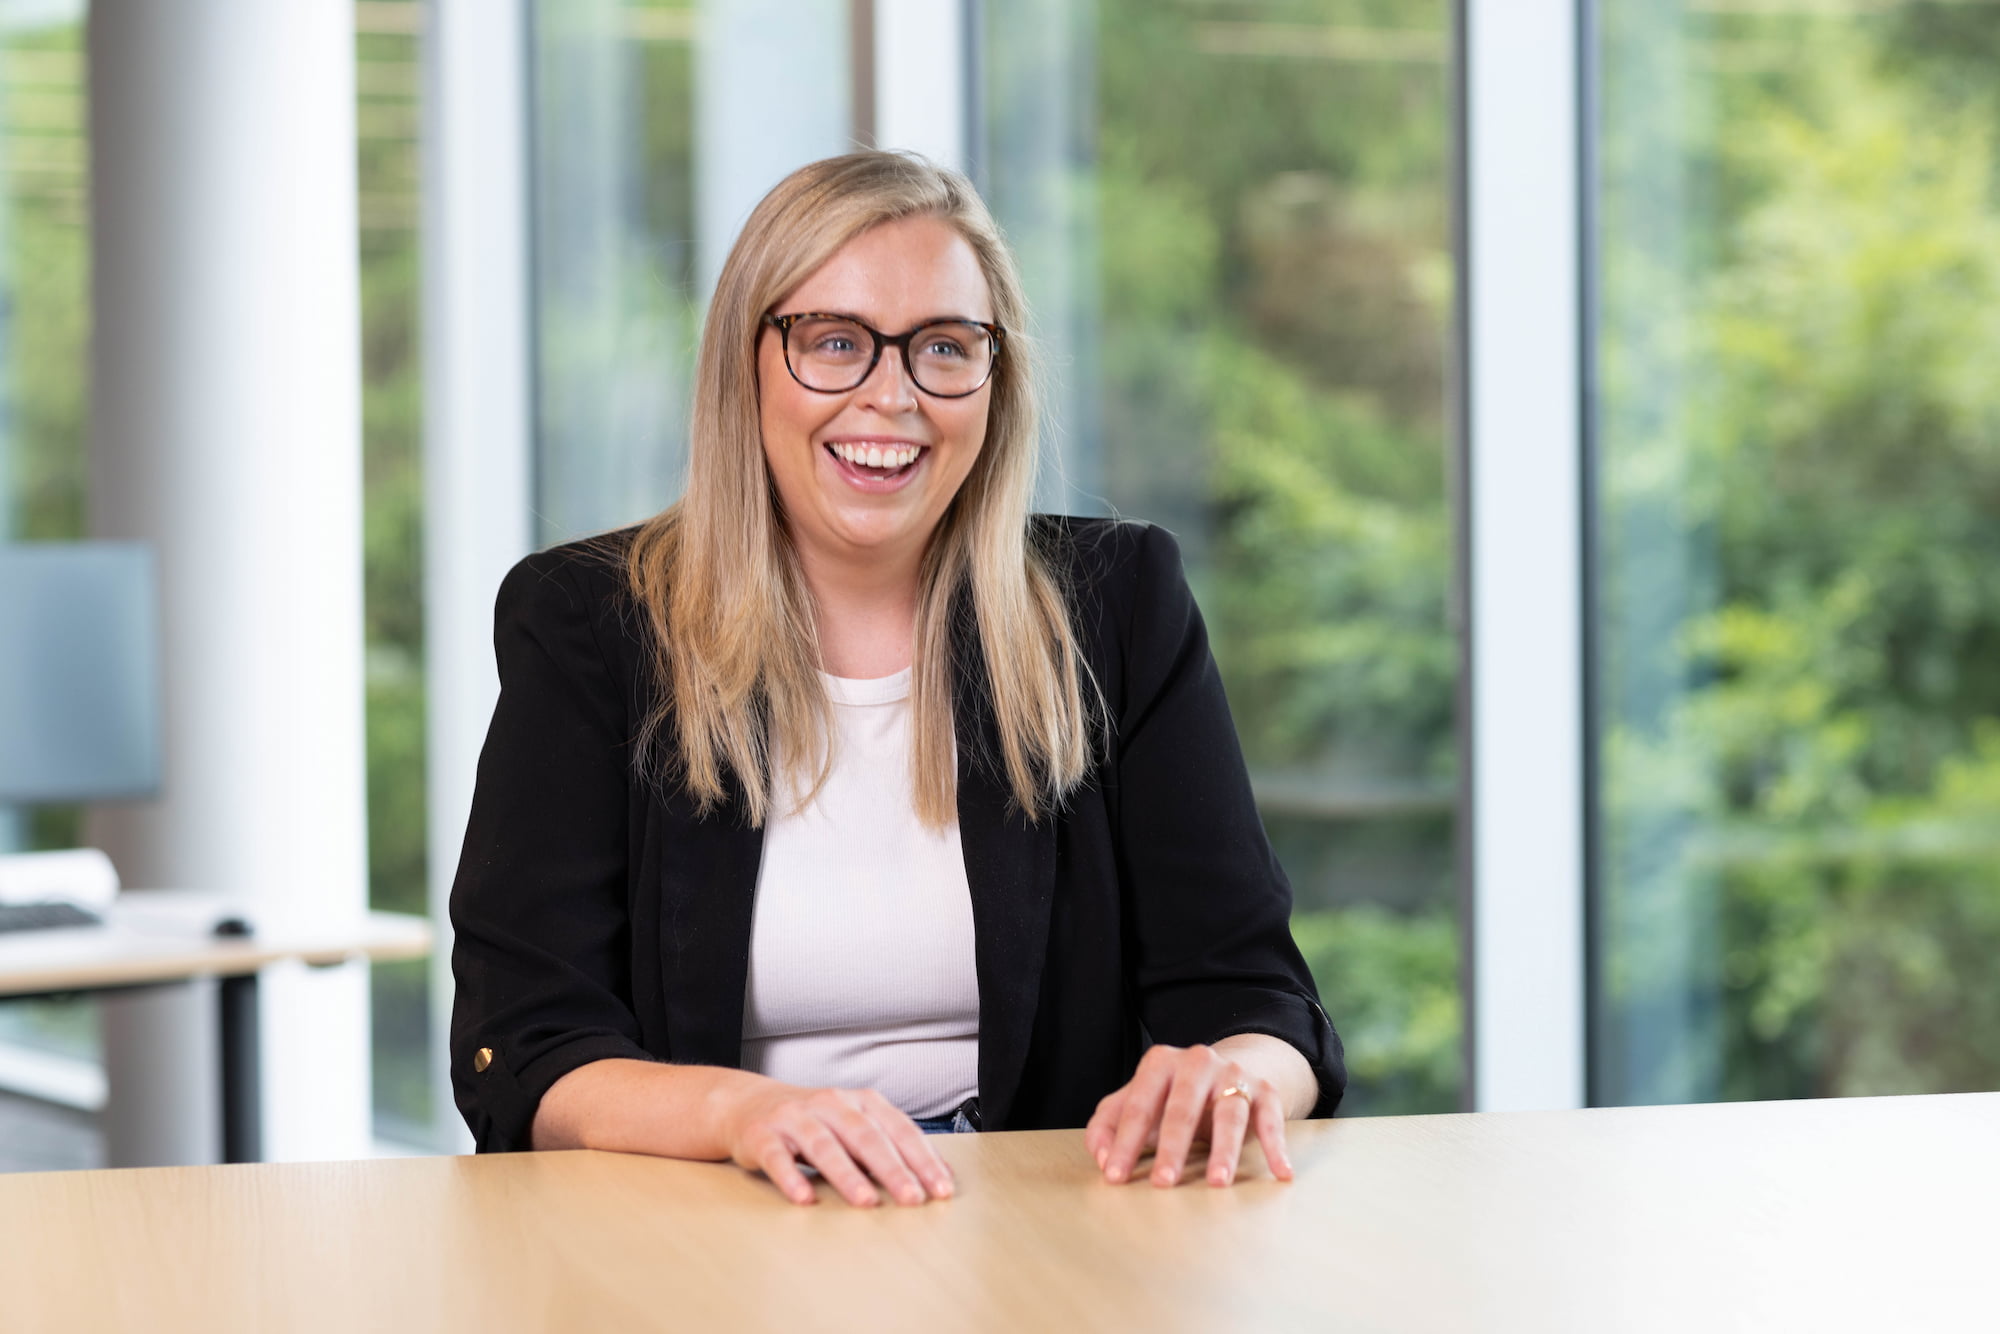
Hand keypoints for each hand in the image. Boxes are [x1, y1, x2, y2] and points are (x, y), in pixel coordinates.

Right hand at [722, 1083, 955, 1206]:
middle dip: (892, 1168)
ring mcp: (795, 1117)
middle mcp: (830, 1103)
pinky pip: (777, 1157)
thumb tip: (940, 1173)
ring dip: (847, 1175)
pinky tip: (804, 1198)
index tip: (941, 1188)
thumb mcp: (855, 1125)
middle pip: (865, 1136)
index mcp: (860, 1101)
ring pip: (824, 1145)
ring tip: (866, 1201)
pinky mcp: (762, 1135)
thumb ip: (891, 1145)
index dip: (922, 1158)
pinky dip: (791, 1177)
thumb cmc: (814, 1121)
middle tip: (912, 1198)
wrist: (749, 1104)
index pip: (898, 1128)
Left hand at [1084, 1043, 1294, 1187]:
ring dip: (1224, 1150)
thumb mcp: (1139, 1102)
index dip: (1125, 1142)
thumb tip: (1103, 1158)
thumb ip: (1110, 1125)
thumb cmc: (1172, 1097)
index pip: (1139, 1105)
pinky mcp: (1265, 1090)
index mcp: (1159, 1062)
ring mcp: (1234, 1073)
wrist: (1228, 1072)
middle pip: (1182, 1108)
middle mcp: (1197, 1062)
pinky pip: (1271, 1119)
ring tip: (1217, 1182)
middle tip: (1163, 1183)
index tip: (1116, 1177)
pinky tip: (1281, 1173)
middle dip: (1172, 1148)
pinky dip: (1276, 1146)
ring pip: (1228, 1113)